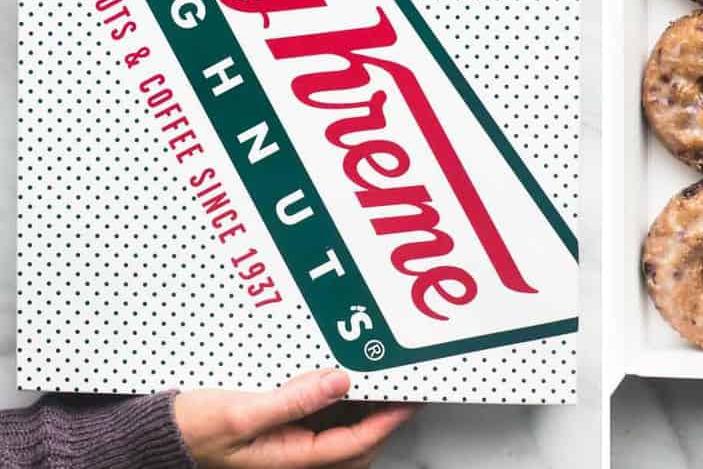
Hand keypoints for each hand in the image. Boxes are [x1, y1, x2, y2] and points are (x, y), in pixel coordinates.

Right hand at [174, 368, 416, 467]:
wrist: (158, 436)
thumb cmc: (190, 430)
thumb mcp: (240, 412)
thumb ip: (292, 399)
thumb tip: (337, 382)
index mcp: (287, 459)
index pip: (351, 445)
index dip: (384, 423)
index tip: (405, 402)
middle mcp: (291, 458)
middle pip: (352, 449)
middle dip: (381, 426)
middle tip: (401, 396)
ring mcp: (285, 448)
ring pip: (339, 441)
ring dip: (363, 420)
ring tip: (379, 391)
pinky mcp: (278, 435)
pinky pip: (319, 429)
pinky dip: (338, 412)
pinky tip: (339, 388)